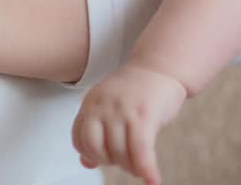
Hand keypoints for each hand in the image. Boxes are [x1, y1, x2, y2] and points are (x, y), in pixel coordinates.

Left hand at [71, 63, 186, 184]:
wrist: (161, 67)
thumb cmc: (136, 90)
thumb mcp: (109, 107)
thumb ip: (95, 132)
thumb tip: (86, 163)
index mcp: (91, 103)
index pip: (78, 140)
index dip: (91, 155)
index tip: (106, 157)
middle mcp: (103, 105)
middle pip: (96, 149)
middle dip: (110, 161)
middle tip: (125, 159)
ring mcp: (123, 109)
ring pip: (119, 153)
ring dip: (131, 167)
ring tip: (140, 165)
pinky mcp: (145, 115)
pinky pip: (141, 151)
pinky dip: (147, 170)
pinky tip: (153, 181)